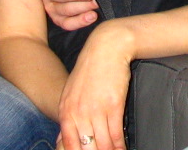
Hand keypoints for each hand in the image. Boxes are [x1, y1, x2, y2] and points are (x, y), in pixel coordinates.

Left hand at [57, 20, 133, 149]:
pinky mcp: (113, 105)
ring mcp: (96, 110)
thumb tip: (65, 141)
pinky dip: (120, 146)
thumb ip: (69, 116)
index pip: (68, 145)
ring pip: (103, 144)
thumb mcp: (72, 93)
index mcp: (66, 111)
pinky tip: (123, 149)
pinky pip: (116, 134)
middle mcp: (78, 113)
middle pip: (86, 148)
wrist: (106, 47)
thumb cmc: (91, 70)